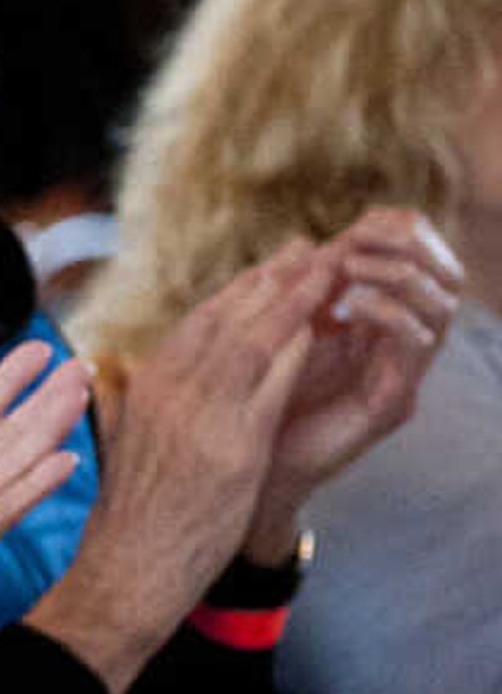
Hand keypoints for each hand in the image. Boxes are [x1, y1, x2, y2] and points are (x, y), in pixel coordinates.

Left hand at [0, 346, 90, 653]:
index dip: (6, 381)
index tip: (38, 347)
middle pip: (7, 434)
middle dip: (43, 401)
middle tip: (81, 365)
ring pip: (15, 465)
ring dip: (48, 431)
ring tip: (80, 395)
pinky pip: (3, 512)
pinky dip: (33, 487)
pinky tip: (64, 460)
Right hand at [28, 236, 334, 686]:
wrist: (126, 570)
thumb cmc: (127, 521)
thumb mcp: (122, 448)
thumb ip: (124, 405)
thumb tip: (109, 375)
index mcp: (142, 391)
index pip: (197, 325)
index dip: (237, 291)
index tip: (268, 267)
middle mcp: (167, 393)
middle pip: (226, 319)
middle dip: (270, 279)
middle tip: (307, 249)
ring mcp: (200, 417)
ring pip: (252, 339)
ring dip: (293, 299)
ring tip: (325, 269)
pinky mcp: (232, 446)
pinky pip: (272, 382)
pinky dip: (298, 346)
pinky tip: (322, 324)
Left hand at [251, 208, 459, 548]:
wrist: (247, 473)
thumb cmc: (258, 404)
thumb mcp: (279, 337)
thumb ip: (299, 295)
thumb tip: (305, 241)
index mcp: (380, 325)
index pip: (423, 261)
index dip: (402, 232)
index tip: (363, 220)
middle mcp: (401, 348)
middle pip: (447, 277)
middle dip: (410, 246)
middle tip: (362, 237)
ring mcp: (402, 375)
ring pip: (440, 306)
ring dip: (398, 274)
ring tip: (350, 266)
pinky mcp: (392, 402)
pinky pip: (415, 346)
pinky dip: (388, 313)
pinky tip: (348, 305)